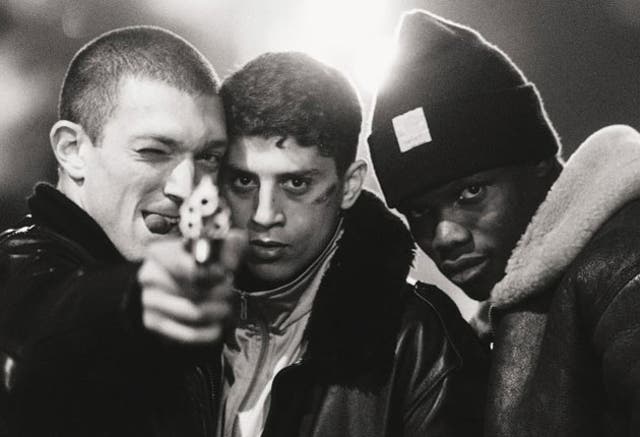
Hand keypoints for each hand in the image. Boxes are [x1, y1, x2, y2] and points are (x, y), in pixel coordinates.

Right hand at [137, 229, 246, 343]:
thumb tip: (229, 264)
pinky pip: (189, 334)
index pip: (191, 268)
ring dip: (218, 312)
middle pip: (196, 291)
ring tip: (224, 306)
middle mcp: (150, 275)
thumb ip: (228, 247)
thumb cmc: (196, 263)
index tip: (225, 275)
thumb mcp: (214, 247)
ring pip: (196, 314)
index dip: (214, 274)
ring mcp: (149, 301)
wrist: (171, 283)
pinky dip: (210, 331)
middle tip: (228, 290)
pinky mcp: (153, 323)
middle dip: (221, 293)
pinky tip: (216, 324)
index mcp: (161, 252)